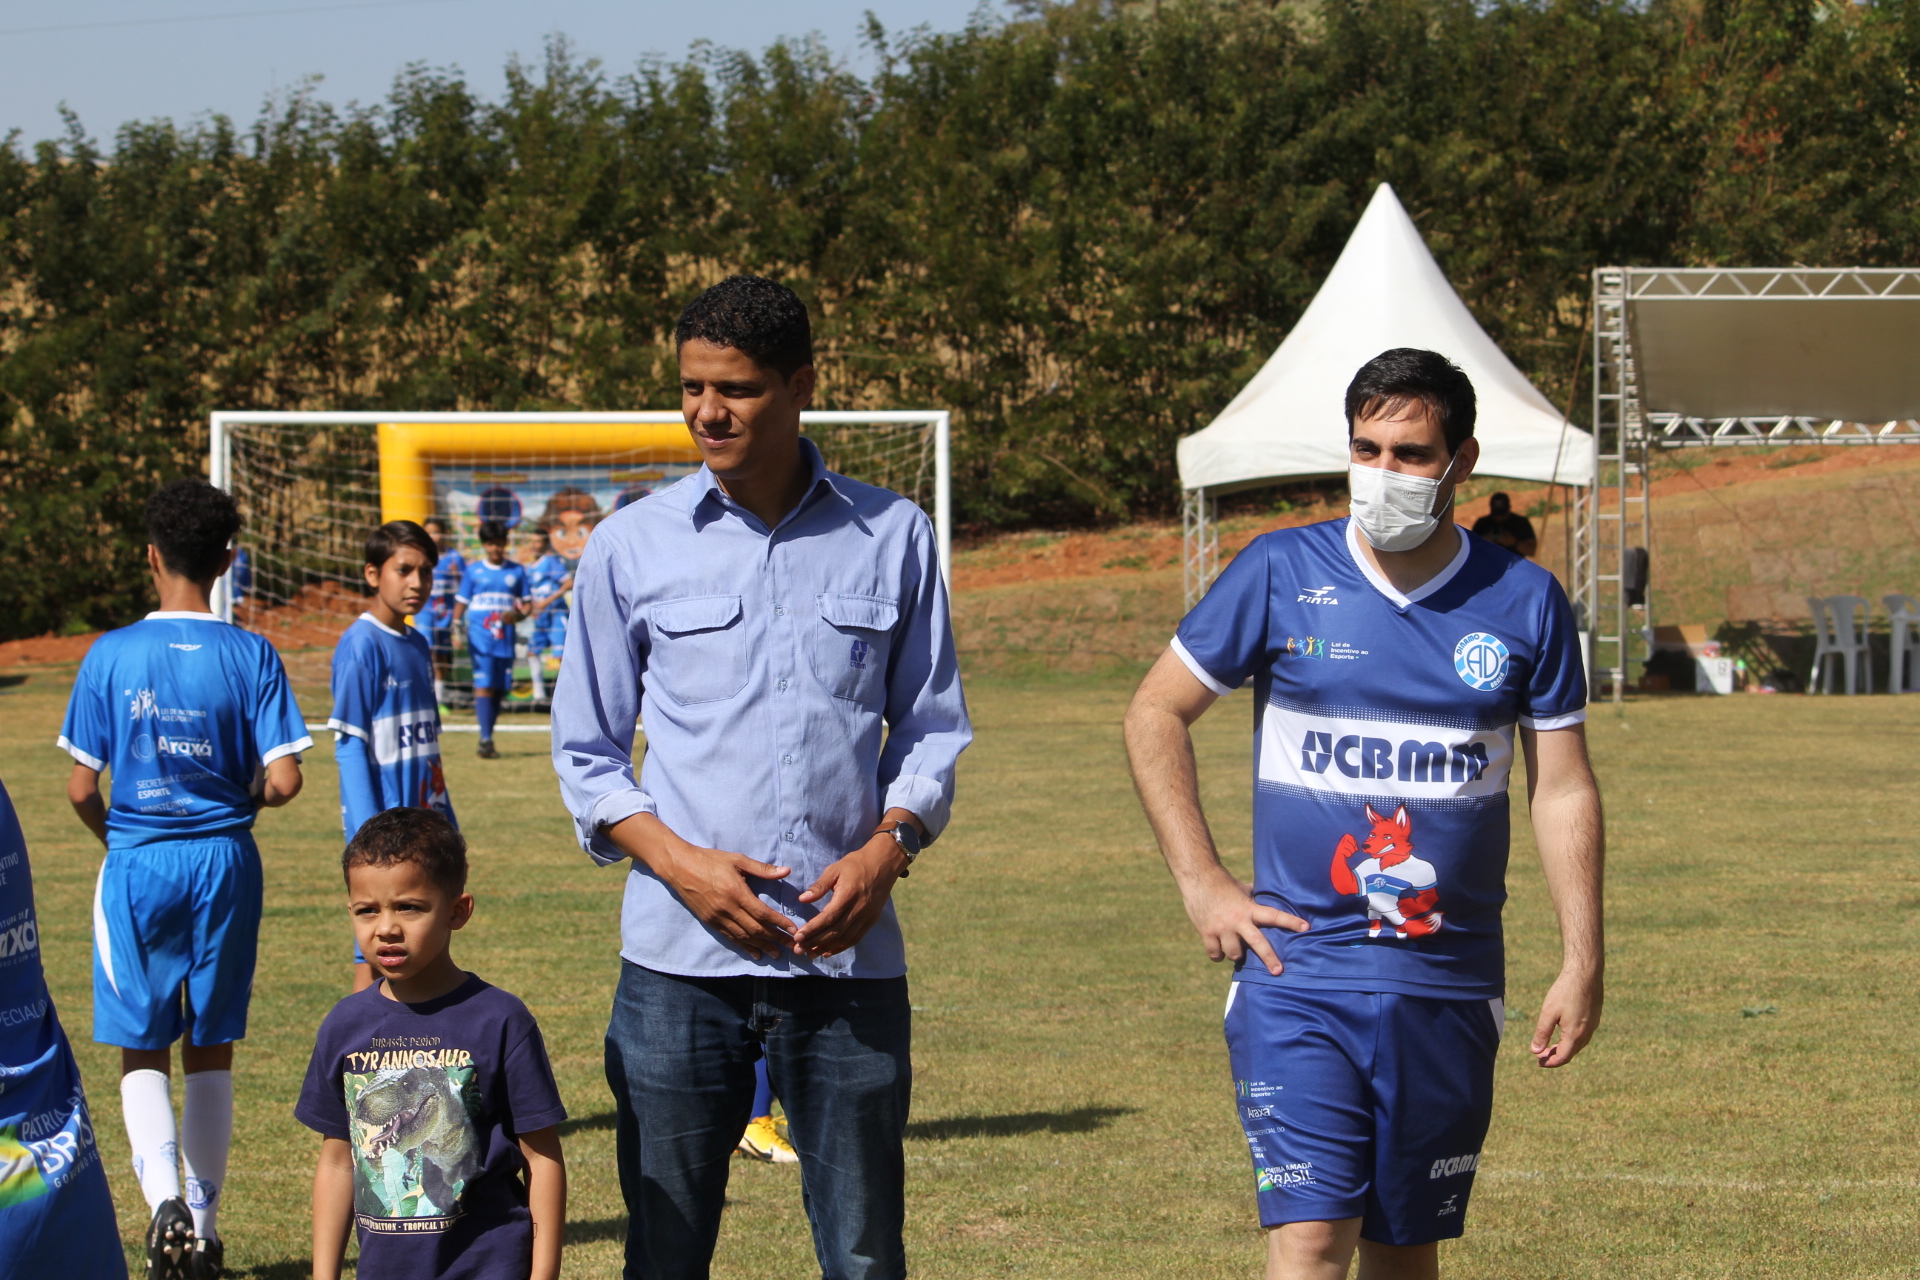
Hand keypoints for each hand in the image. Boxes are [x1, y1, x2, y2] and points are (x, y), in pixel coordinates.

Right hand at [610, 814, 797, 960]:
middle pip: (756, 929)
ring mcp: (717, 918)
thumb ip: (762, 869)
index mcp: (736, 892)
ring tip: (777, 954)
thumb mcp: (737, 860)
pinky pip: (730, 938)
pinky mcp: (710, 922)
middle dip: (776, 938)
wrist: (680, 867)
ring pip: (743, 937)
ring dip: (762, 946)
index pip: (762, 913)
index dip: (779, 923)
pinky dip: (744, 947)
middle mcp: (727, 909)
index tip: (793, 930)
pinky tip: (755, 953)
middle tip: (792, 946)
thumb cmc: (710, 860)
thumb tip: (786, 871)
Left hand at [792, 835, 908, 958]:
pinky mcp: (872, 920)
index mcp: (848, 894)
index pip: (828, 917)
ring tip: (810, 954)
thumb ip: (819, 886)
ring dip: (826, 948)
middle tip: (798, 949)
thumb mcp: (835, 870)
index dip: (812, 929)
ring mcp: (867, 916)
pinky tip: (827, 951)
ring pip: (845, 938)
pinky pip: (856, 938)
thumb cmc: (855, 865)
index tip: (798, 937)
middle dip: (815, 942)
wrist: (883, 863)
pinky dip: (841, 947)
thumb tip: (802, 899)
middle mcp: (859, 908)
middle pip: (836, 931)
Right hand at [1179, 868, 1306, 975]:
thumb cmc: (1222, 882)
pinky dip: (1218, 954)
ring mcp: (1221, 928)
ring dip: (1236, 954)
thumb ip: (1254, 898)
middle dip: (1269, 958)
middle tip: (1278, 971)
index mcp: (1249, 908)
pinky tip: (1218, 950)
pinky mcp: (1206, 933)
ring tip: (1234, 948)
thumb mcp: (1242, 889)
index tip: (1306, 927)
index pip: (1274, 915)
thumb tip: (1268, 897)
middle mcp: (1237, 920)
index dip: (1290, 922)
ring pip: (1234, 954)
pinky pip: (1215, 954)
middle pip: (1257, 943)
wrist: (1198, 878)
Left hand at [1530, 967, 1601, 1066]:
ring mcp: (1593, 1025)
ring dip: (1565, 1048)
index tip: (1538, 1062)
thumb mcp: (1548, 1013)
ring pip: (1578, 1044)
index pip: (1563, 1057)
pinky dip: (1572, 1039)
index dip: (1550, 1062)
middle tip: (1541, 1054)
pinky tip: (1564, 1032)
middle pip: (1571, 1052)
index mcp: (1575, 1034)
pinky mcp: (1595, 1017)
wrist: (1585, 973)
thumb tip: (1535, 1051)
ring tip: (1551, 1046)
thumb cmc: (1565, 991)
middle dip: (1556, 1056)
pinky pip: (1584, 1035)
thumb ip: (1542, 1033)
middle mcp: (1587, 1033)